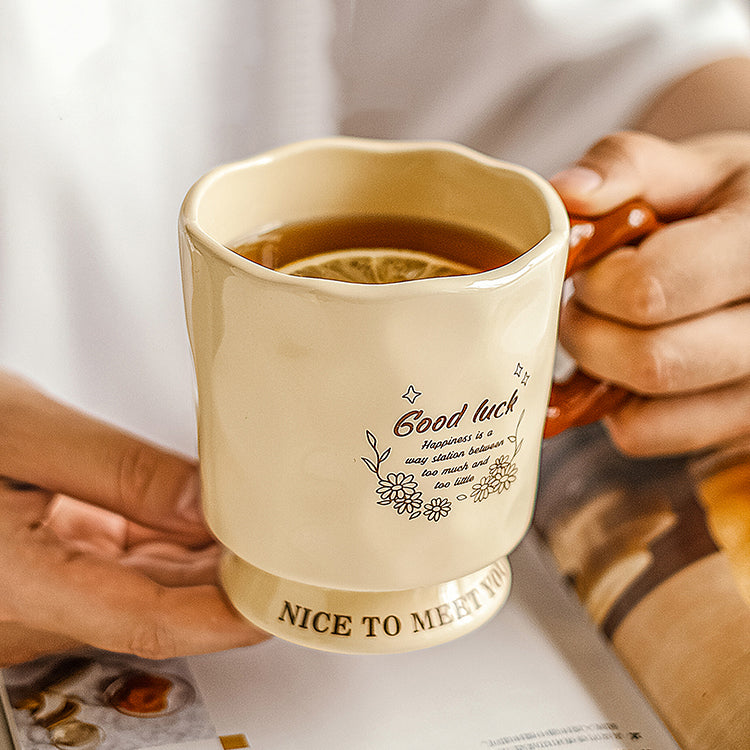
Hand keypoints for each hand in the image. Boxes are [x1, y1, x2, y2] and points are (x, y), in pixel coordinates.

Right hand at [0, 371, 267, 666]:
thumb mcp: (24, 431)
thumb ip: (122, 471)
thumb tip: (209, 505)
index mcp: (16, 579)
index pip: (149, 620)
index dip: (226, 618)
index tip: (283, 600)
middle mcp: (27, 607)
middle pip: (156, 604)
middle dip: (230, 583)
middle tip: (293, 551)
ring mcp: (37, 595)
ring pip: (144, 586)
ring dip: (206, 562)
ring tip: (266, 530)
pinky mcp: (46, 571)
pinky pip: (122, 567)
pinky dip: (172, 545)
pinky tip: (211, 522)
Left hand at [551, 131, 749, 455]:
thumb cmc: (724, 206)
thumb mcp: (690, 167)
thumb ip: (626, 167)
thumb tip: (567, 194)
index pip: (650, 290)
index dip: (597, 281)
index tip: (590, 263)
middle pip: (648, 362)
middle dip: (588, 331)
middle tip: (586, 301)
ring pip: (645, 415)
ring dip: (599, 371)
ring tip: (609, 328)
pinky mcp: (735, 424)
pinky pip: (646, 437)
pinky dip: (615, 406)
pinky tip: (626, 364)